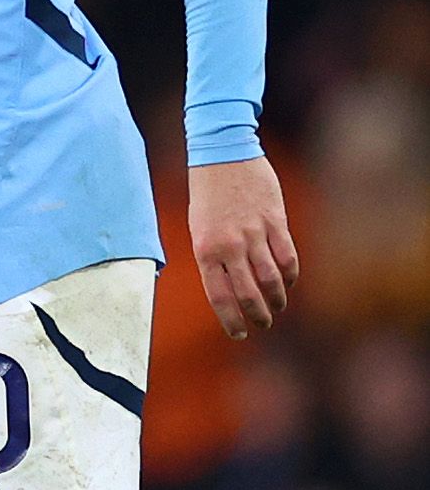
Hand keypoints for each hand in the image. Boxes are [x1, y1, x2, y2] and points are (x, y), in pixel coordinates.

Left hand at [188, 154, 300, 339]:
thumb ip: (212, 257)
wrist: (222, 154)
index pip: (219, 296)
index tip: (238, 334)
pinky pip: (287, 256)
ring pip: (271, 279)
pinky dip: (290, 275)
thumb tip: (225, 287)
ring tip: (277, 308)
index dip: (230, 319)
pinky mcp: (275, 222)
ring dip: (276, 299)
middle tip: (262, 325)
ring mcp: (254, 234)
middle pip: (247, 293)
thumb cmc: (207, 194)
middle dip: (256, 316)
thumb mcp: (198, 227)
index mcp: (205, 249)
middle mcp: (229, 246)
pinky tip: (288, 283)